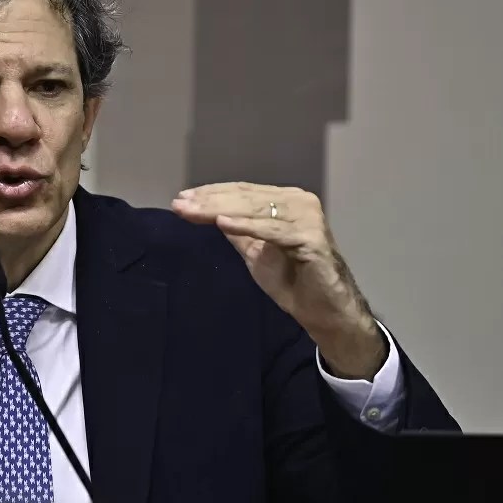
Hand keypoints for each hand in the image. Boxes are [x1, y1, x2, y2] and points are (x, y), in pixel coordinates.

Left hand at [172, 182, 383, 379]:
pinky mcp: (311, 239)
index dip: (210, 194)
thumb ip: (238, 231)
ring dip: (219, 209)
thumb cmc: (293, 281)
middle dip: (209, 200)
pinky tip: (222, 224)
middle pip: (245, 197)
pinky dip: (247, 226)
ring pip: (255, 210)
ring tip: (192, 211)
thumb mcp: (254, 252)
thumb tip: (212, 215)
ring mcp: (307, 218)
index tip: (181, 199)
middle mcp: (298, 202)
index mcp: (286, 201)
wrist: (323, 310)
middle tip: (180, 204)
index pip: (242, 192)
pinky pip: (272, 231)